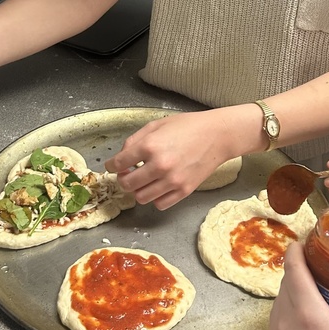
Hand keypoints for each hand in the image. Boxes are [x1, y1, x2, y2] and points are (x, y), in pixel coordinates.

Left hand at [104, 111, 233, 209]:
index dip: (111, 165)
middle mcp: (159, 165)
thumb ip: (134, 140)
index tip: (112, 166)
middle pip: (127, 184)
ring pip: (140, 197)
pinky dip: (154, 198)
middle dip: (122, 179)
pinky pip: (159, 204)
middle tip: (127, 173)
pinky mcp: (184, 191)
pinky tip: (158, 186)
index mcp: (150, 146)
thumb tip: (121, 157)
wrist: (217, 136)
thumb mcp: (156, 125)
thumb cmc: (188, 126)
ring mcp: (172, 181)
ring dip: (137, 190)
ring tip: (143, 180)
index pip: (118, 163)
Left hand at [269, 242, 328, 329]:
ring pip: (277, 309)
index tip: (304, 241)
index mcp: (308, 315)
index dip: (296, 251)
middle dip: (298, 273)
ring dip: (291, 297)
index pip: (293, 269)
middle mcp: (284, 327)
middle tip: (320, 267)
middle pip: (284, 287)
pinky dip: (288, 321)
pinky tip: (308, 328)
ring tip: (315, 295)